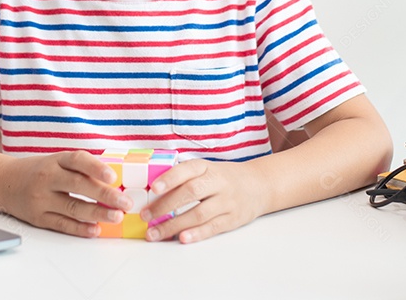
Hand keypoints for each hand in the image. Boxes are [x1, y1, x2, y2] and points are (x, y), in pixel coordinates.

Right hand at [0, 151, 133, 236]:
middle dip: (104, 194)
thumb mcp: (55, 162)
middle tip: (125, 202)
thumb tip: (114, 181)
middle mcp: (47, 178)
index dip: (95, 167)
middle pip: (77, 185)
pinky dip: (80, 228)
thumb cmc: (38, 171)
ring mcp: (41, 199)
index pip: (77, 160)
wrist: (3, 182)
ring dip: (96, 213)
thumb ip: (79, 169)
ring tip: (116, 217)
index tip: (113, 177)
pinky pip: (62, 224)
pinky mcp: (38, 217)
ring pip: (72, 207)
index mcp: (55, 160)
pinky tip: (95, 230)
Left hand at [139, 159, 258, 243]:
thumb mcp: (206, 169)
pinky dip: (196, 234)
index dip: (170, 178)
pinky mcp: (233, 219)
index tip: (153, 188)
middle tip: (146, 216)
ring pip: (199, 213)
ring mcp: (227, 201)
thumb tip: (151, 192)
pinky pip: (212, 227)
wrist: (259, 185)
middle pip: (191, 193)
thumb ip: (184, 177)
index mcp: (207, 167)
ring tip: (155, 233)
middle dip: (165, 206)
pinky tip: (181, 239)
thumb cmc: (223, 178)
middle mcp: (218, 183)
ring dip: (174, 225)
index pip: (187, 170)